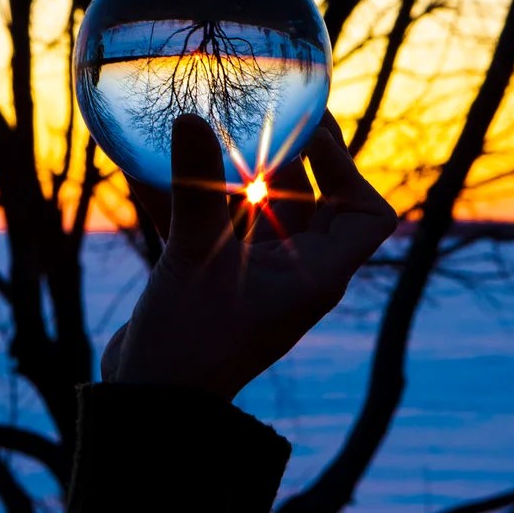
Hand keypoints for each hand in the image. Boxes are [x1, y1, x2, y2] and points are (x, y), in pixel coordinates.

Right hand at [102, 112, 397, 401]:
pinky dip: (187, 197)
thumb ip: (194, 187)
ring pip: (256, 211)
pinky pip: (209, 227)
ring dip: (235, 173)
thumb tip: (190, 119)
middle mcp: (293, 274)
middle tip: (269, 108)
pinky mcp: (209, 281)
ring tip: (211, 124)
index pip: (366, 215)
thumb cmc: (190, 340)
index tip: (310, 132)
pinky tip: (147, 164)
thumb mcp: (194, 257)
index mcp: (316, 275)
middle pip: (314, 203)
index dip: (349, 168)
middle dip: (291, 156)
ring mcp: (251, 278)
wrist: (150, 405)